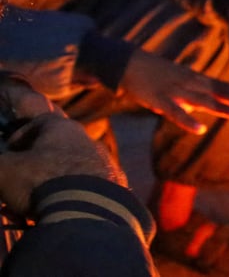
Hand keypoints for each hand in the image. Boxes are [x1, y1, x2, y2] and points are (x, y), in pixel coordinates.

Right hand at [0, 75, 123, 215]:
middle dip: (39, 160)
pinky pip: (89, 186)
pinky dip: (74, 194)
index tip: (9, 149)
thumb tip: (1, 166)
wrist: (86, 210)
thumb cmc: (40, 181)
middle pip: (60, 145)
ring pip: (75, 166)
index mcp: (63, 128)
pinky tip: (61, 208)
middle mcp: (87, 140)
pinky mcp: (114, 185)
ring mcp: (104, 162)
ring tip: (39, 199)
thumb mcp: (4, 171)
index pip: (40, 121)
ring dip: (57, 178)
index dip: (21, 134)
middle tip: (23, 177)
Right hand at [120, 51, 228, 134]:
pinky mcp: (160, 99)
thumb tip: (205, 108)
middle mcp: (191, 83)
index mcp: (197, 79)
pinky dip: (188, 121)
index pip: (225, 88)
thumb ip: (194, 96)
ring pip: (202, 101)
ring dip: (221, 108)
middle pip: (220, 93)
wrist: (128, 62)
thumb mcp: (180, 83)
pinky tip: (200, 129)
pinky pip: (176, 112)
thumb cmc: (156, 75)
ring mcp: (176, 91)